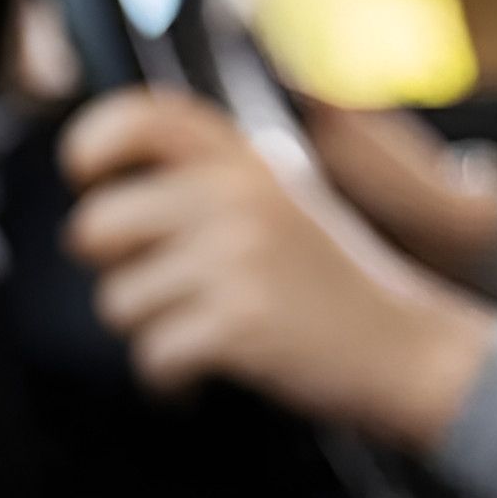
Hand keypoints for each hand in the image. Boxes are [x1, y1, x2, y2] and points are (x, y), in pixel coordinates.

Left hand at [60, 87, 491, 449]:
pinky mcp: (236, 324)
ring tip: (201, 335)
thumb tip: (108, 200)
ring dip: (149, 332)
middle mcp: (237, 198)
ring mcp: (236, 260)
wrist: (408, 351)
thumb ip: (211, 184)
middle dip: (116, 273)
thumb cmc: (335, 287)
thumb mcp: (283, 204)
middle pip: (97, 228)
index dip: (92, 145)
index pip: (142, 117)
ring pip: (118, 303)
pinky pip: (151, 357)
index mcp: (246, 161)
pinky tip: (203, 374)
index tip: (88, 179)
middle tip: (160, 294)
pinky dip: (170, 380)